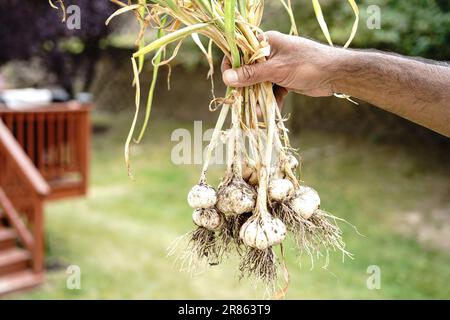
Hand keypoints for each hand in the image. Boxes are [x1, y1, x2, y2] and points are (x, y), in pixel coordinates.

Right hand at [222, 31, 345, 100]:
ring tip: (259, 111)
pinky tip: (271, 111)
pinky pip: (270, 91)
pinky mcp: (283, 79)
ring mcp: (276, 67)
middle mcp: (269, 53)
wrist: (336, 74)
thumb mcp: (276, 70)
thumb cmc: (307, 64)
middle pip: (247, 71)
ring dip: (258, 98)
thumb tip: (227, 78)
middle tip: (243, 102)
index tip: (228, 82)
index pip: (240, 51)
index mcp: (266, 42)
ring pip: (258, 84)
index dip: (231, 66)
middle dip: (245, 88)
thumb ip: (251, 74)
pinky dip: (270, 101)